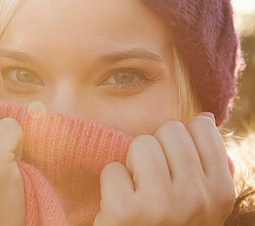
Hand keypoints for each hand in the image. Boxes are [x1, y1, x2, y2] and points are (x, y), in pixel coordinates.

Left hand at [94, 113, 234, 225]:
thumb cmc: (171, 220)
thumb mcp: (201, 197)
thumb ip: (205, 159)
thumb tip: (205, 117)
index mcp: (220, 191)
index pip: (201, 127)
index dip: (180, 141)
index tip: (175, 167)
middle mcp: (196, 198)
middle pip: (169, 130)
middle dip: (156, 150)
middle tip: (154, 182)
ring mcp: (161, 205)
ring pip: (141, 143)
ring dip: (133, 165)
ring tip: (138, 191)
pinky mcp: (125, 211)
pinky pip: (112, 168)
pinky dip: (112, 184)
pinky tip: (121, 205)